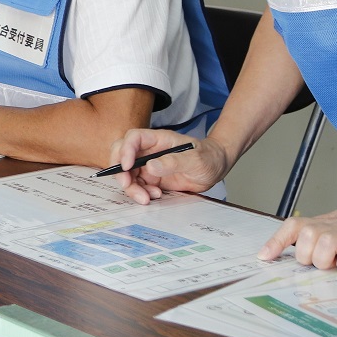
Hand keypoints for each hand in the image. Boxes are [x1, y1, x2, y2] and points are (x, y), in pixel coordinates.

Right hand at [110, 129, 228, 203]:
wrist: (216, 168)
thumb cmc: (208, 157)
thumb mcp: (195, 159)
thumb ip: (174, 161)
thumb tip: (150, 166)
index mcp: (158, 139)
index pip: (133, 138)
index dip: (125, 150)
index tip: (127, 166)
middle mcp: (149, 151)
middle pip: (122, 155)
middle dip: (120, 171)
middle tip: (127, 185)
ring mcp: (148, 165)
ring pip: (128, 174)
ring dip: (131, 187)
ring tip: (147, 197)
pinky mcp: (151, 179)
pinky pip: (138, 185)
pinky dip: (141, 193)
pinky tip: (155, 196)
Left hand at [259, 207, 336, 271]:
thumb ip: (321, 237)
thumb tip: (294, 252)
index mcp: (327, 222)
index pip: (295, 225)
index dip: (277, 241)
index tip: (264, 257)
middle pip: (306, 236)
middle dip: (307, 255)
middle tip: (322, 263)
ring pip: (324, 245)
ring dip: (325, 260)